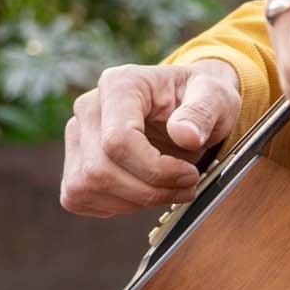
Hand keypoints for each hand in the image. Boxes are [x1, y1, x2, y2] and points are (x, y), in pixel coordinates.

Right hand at [60, 56, 242, 217]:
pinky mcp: (74, 163)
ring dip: (133, 201)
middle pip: (99, 169)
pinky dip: (116, 205)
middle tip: (187, 187)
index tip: (190, 175)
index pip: (118, 139)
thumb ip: (203, 112)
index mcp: (120, 84)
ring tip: (168, 189)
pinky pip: (79, 198)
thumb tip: (185, 135)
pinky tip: (144, 191)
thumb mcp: (216, 97)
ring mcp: (77, 135)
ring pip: (86, 187)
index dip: (155, 169)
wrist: (189, 106)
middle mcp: (89, 107)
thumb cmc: (200, 98)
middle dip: (148, 191)